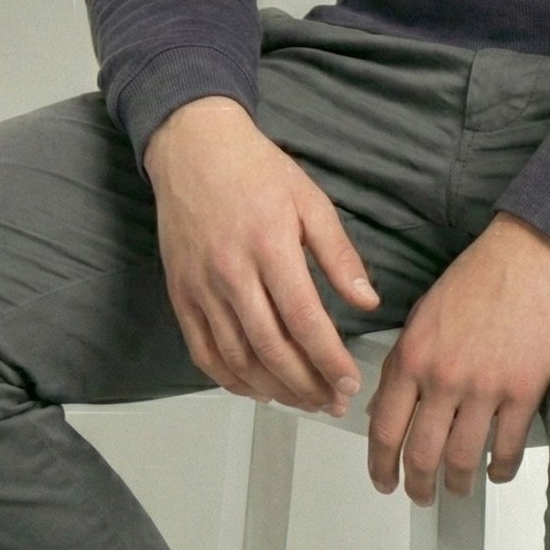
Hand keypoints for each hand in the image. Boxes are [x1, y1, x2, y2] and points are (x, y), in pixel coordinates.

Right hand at [144, 95, 381, 414]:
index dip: (328, 358)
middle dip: (305, 384)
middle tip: (331, 402)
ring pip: (237, 357)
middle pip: (270, 347)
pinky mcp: (181, 293)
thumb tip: (368, 301)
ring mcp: (201, 286)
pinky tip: (256, 389)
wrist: (193, 147)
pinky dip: (229, 379)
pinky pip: (203, 351)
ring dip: (272, 389)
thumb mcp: (310, 199)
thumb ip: (339, 254)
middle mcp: (231, 272)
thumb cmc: (256, 169)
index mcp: (270, 245)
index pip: (303, 318)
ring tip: (302, 402)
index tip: (349, 381)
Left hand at [366, 210, 549, 505]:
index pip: (384, 427)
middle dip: (418, 485)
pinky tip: (497, 471)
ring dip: (459, 483)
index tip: (383, 481)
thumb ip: (402, 363)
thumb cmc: (479, 277)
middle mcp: (443, 376)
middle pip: (421, 454)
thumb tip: (386, 409)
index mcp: (412, 354)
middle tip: (420, 495)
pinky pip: (507, 449)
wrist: (531, 254)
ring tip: (459, 487)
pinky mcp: (523, 391)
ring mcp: (484, 387)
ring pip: (463, 460)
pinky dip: (500, 469)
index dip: (380, 465)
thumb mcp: (424, 314)